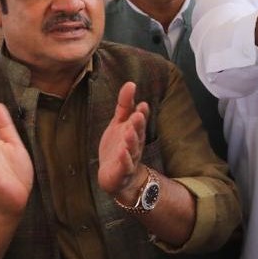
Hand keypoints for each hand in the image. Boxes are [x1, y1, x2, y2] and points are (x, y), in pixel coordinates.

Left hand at [98, 82, 149, 199]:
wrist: (116, 175)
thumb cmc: (118, 146)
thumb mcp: (119, 123)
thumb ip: (125, 105)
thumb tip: (131, 83)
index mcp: (134, 131)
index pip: (139, 120)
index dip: (141, 113)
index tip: (142, 104)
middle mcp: (134, 144)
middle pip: (138, 133)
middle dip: (138, 125)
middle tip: (138, 115)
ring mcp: (130, 158)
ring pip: (133, 149)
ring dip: (132, 140)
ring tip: (129, 132)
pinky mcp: (123, 171)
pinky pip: (125, 165)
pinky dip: (124, 159)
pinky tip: (122, 152)